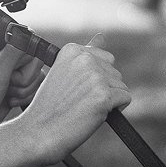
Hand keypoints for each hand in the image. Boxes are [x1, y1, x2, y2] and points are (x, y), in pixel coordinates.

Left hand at [0, 42, 44, 133]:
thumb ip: (11, 55)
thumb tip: (24, 35)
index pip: (28, 48)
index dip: (24, 64)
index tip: (12, 74)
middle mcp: (6, 59)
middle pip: (35, 64)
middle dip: (24, 80)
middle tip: (8, 85)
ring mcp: (13, 74)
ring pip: (36, 78)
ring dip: (24, 91)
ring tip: (7, 94)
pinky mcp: (17, 87)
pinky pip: (34, 89)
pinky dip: (25, 98)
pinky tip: (10, 100)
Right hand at [21, 36, 130, 163]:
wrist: (39, 130)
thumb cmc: (51, 104)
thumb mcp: (64, 72)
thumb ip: (85, 54)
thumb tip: (102, 36)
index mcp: (72, 50)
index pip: (104, 57)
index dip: (95, 76)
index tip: (77, 87)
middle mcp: (84, 59)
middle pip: (114, 72)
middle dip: (103, 87)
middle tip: (79, 99)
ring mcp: (94, 76)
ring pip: (121, 86)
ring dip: (108, 99)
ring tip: (84, 106)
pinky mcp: (104, 95)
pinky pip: (125, 99)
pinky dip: (115, 109)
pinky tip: (95, 113)